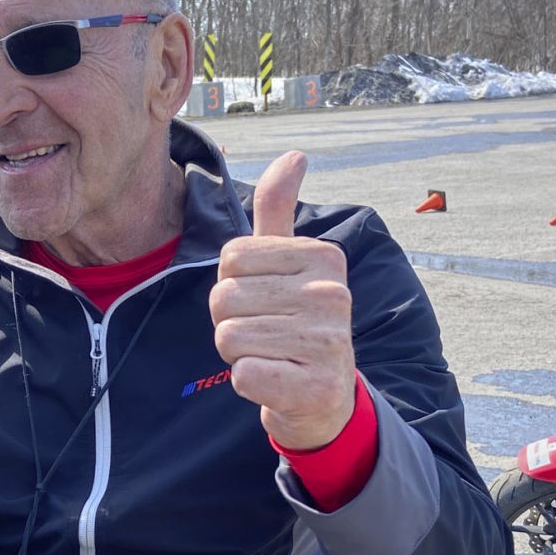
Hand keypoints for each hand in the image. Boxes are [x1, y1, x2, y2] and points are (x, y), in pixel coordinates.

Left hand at [210, 150, 355, 449]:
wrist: (324, 399)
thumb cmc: (295, 323)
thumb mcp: (289, 263)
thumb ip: (279, 210)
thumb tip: (294, 154)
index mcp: (323, 256)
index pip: (230, 258)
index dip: (232, 285)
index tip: (264, 302)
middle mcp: (332, 294)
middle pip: (223, 298)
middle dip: (230, 322)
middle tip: (266, 335)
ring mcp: (328, 341)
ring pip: (228, 337)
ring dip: (238, 354)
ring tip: (272, 356)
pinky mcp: (315, 386)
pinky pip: (242, 375)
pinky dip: (248, 383)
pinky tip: (276, 382)